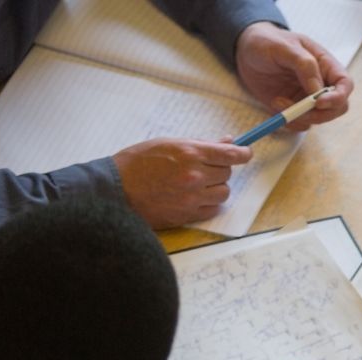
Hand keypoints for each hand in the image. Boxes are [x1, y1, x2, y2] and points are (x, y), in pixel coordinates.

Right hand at [113, 139, 251, 227]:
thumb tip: (226, 142)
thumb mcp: (167, 143)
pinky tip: (193, 197)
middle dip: (220, 169)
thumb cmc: (137, 163)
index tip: (246, 153)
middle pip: (227, 174)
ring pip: (223, 193)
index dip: (242, 153)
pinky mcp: (188, 214)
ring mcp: (192, 197)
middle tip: (204, 168)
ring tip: (197, 183)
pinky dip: (208, 202)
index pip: (230, 154)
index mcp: (190, 153)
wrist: (116, 189)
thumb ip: (199, 144)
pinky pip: (212, 209)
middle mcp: (195, 175)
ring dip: (216, 187)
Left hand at [235, 22, 352, 128]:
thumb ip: (304, 65)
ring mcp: (308, 98)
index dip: (338, 97)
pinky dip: (290, 123)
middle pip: (337, 108)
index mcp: (325, 65)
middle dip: (319, 114)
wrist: (246, 50)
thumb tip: (318, 91)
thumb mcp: (284, 46)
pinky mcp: (294, 107)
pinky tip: (275, 109)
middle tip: (296, 110)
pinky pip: (301, 124)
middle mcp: (321, 84)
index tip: (319, 103)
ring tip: (276, 102)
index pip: (345, 85)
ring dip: (299, 118)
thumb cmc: (267, 41)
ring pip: (318, 119)